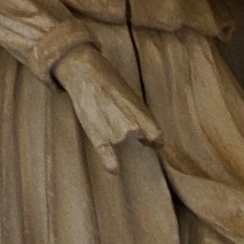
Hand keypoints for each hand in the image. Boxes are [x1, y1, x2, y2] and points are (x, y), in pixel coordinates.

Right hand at [58, 54, 157, 173]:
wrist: (86, 74)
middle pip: (138, 137)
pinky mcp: (99, 138)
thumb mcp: (130, 94)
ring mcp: (115, 135)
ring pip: (121, 142)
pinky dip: (112, 165)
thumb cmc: (109, 81)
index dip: (155, 140)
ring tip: (104, 116)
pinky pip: (108, 158)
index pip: (157, 137)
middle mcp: (132, 128)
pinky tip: (114, 169)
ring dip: (116, 135)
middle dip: (134, 132)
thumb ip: (140, 114)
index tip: (152, 140)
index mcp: (142, 114)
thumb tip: (145, 134)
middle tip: (119, 118)